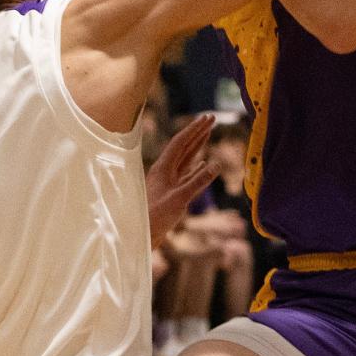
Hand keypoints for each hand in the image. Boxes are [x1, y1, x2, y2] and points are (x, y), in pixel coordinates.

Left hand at [146, 114, 219, 247]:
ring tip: (208, 133)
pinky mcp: (172, 192)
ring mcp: (168, 181)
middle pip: (184, 146)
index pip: (181, 142)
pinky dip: (197, 166)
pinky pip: (187, 174)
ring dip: (198, 145)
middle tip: (212, 118)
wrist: (139, 237)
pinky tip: (204, 164)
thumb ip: (198, 182)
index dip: (195, 129)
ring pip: (186, 158)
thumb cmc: (154, 218)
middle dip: (198, 132)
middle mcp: (165, 171)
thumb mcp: (179, 199)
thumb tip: (216, 164)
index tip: (207, 118)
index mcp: (163, 168)